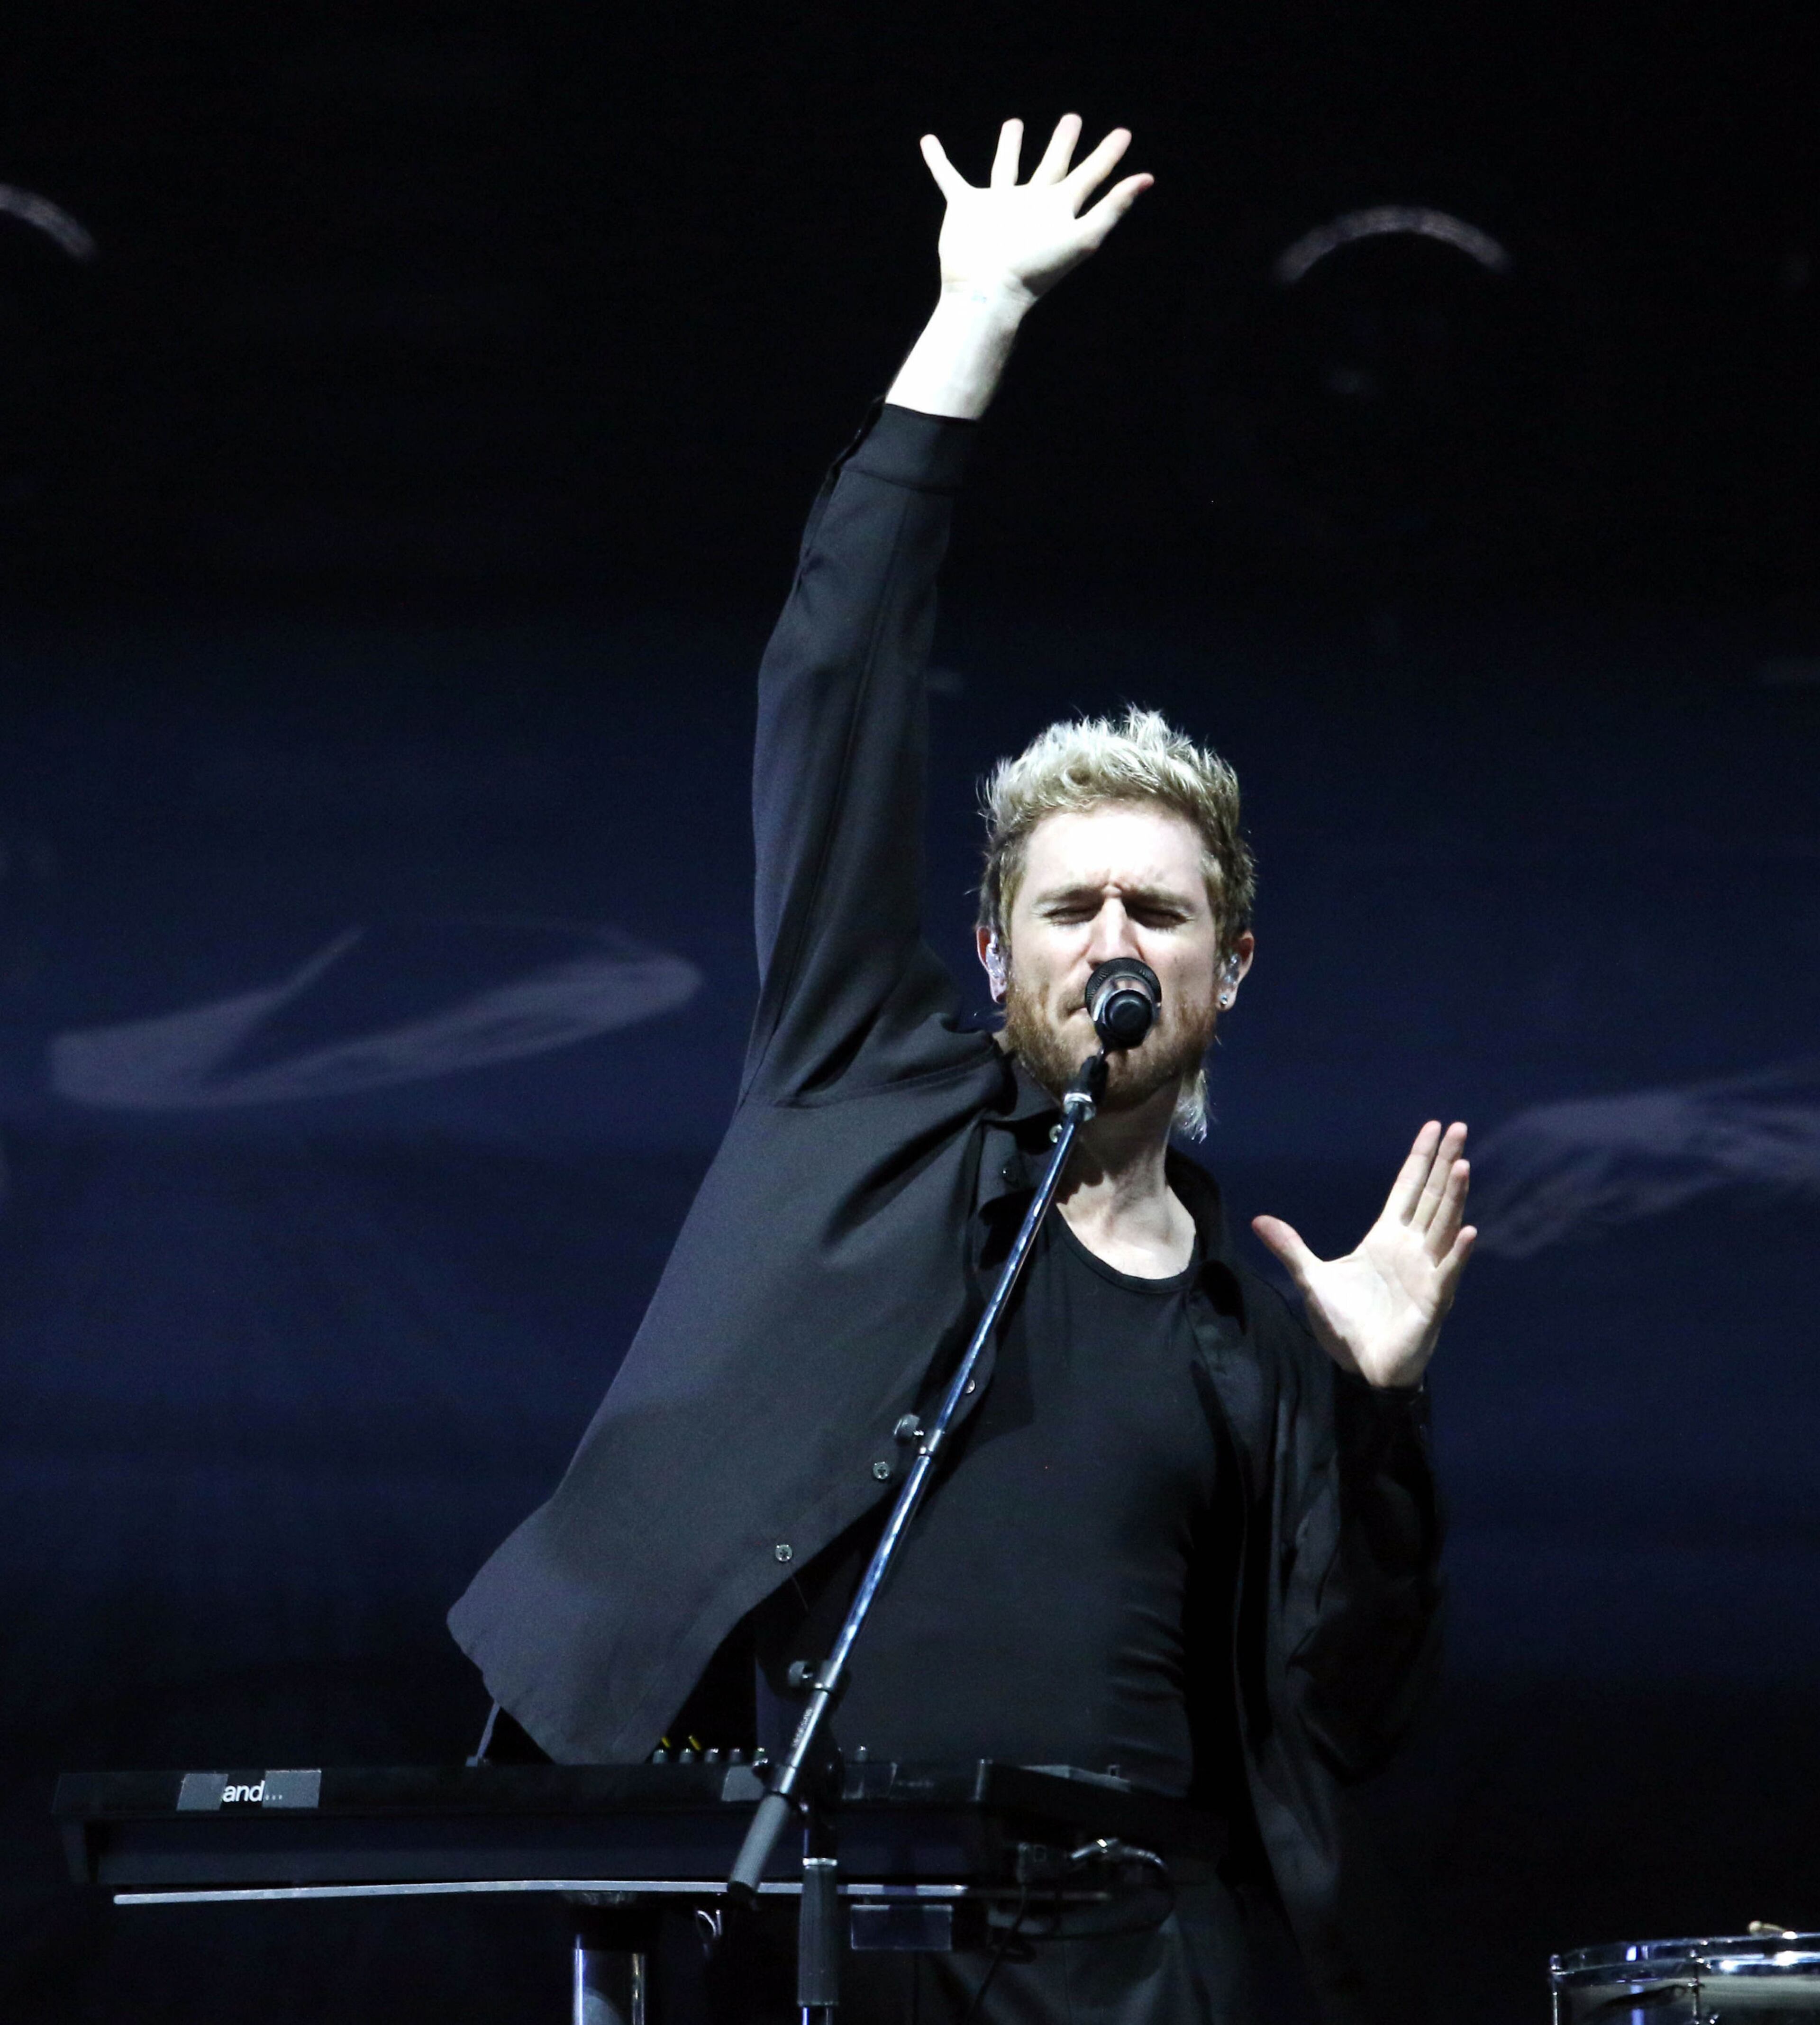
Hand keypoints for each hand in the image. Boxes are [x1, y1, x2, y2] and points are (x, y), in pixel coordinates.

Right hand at [919, 113, 1152, 314]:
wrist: (988, 291)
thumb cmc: (1036, 270)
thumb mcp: (1084, 237)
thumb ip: (1113, 206)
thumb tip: (1148, 178)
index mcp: (1058, 209)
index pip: (1091, 176)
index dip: (1109, 156)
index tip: (1124, 134)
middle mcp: (1031, 204)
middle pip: (1052, 166)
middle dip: (1063, 143)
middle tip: (1072, 119)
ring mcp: (998, 205)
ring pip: (1006, 167)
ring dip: (1010, 146)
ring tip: (1014, 124)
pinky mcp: (966, 206)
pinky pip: (949, 178)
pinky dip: (938, 162)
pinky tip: (928, 144)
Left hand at [1252, 1122, 1474, 1390]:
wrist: (1360, 1368)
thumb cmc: (1345, 1324)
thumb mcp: (1312, 1279)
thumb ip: (1290, 1247)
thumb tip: (1259, 1219)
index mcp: (1386, 1238)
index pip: (1408, 1189)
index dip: (1420, 1159)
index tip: (1433, 1127)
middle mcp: (1411, 1249)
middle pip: (1432, 1197)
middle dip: (1445, 1163)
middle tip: (1459, 1128)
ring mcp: (1426, 1272)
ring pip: (1444, 1226)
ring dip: (1455, 1197)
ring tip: (1463, 1165)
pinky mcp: (1433, 1300)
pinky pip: (1448, 1272)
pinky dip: (1459, 1252)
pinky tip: (1470, 1230)